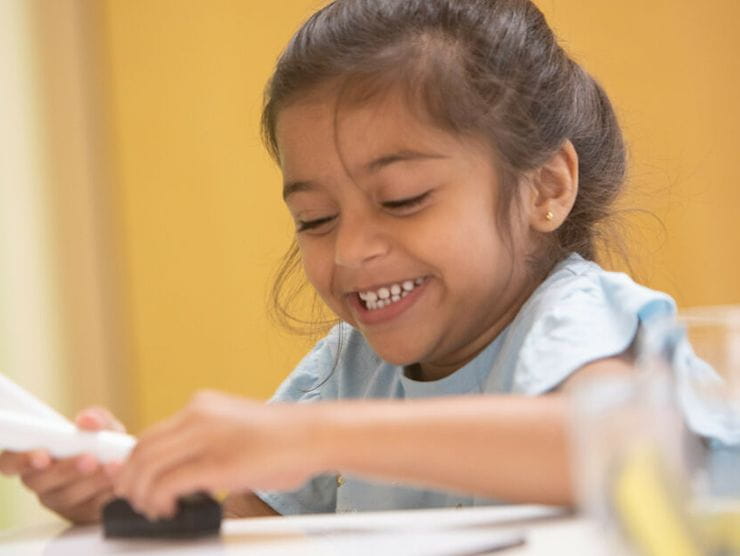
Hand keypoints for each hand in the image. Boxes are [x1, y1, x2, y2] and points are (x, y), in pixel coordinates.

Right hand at [0, 406, 123, 523]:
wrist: (128, 465)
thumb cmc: (105, 442)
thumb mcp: (103, 425)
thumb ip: (95, 418)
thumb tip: (87, 421)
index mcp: (34, 456)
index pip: (9, 462)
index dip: (20, 460)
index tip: (42, 456)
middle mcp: (41, 481)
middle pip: (39, 482)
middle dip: (64, 470)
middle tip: (89, 459)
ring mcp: (59, 501)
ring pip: (66, 497)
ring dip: (91, 482)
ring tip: (113, 467)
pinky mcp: (81, 515)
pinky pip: (90, 509)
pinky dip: (107, 494)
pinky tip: (120, 481)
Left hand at [114, 390, 319, 519]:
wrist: (313, 435)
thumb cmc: (281, 439)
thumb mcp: (233, 429)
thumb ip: (205, 442)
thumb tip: (180, 472)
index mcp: (201, 405)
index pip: (150, 434)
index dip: (133, 463)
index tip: (132, 482)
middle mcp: (198, 415)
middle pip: (141, 450)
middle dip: (130, 481)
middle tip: (133, 501)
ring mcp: (206, 437)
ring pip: (147, 467)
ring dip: (141, 494)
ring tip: (152, 509)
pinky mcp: (216, 464)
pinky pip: (168, 484)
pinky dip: (159, 501)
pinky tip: (170, 510)